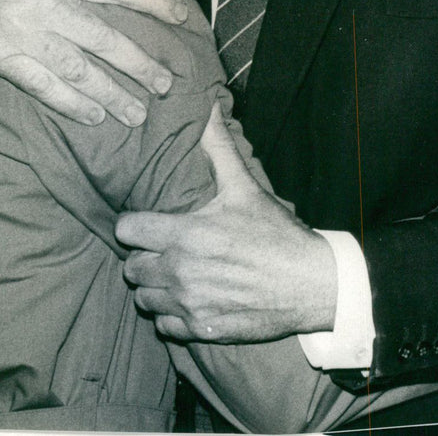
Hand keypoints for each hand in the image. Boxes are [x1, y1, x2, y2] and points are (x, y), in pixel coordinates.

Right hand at [0, 0, 187, 125]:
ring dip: (111, 93)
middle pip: (105, 38)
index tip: (182, 18)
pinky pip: (40, 85)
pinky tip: (93, 116)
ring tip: (137, 113)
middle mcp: (45, 1)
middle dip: (140, 64)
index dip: (155, 3)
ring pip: (77, 70)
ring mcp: (21, 31)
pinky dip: (69, 104)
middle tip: (166, 84)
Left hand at [116, 103, 336, 340]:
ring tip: (172, 272)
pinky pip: (163, 326)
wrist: (310, 286)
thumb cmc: (276, 234)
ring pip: (144, 298)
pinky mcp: (201, 330)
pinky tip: (187, 298)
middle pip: (130, 267)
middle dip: (142, 254)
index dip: (132, 223)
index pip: (126, 230)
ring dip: (154, 285)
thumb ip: (218, 147)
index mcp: (186, 234)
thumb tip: (208, 107)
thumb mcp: (244, 187)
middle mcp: (180, 272)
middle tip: (160, 247)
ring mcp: (189, 305)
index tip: (145, 221)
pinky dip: (170, 314)